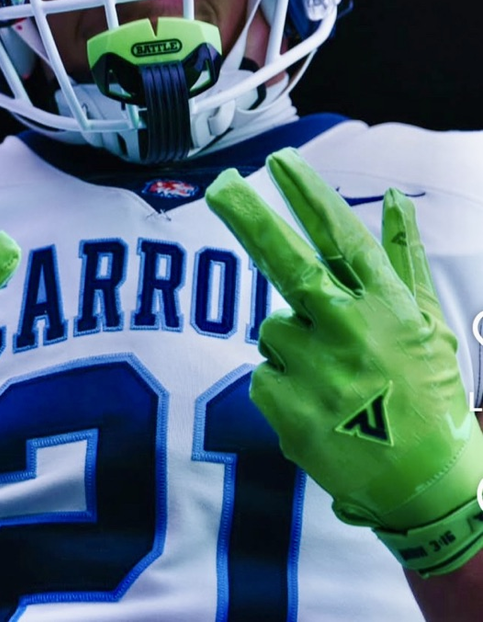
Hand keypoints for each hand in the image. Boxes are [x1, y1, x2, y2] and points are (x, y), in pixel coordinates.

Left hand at [205, 148, 482, 575]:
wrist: (429, 489)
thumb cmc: (428, 395)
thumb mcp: (428, 323)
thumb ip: (404, 257)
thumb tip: (392, 197)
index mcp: (388, 306)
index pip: (341, 238)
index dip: (308, 196)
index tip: (279, 161)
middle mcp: (352, 332)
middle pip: (290, 265)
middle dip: (252, 219)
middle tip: (220, 185)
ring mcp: (319, 373)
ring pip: (272, 331)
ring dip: (291, 344)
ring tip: (334, 382)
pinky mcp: (290, 413)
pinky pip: (263, 376)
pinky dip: (281, 384)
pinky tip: (319, 410)